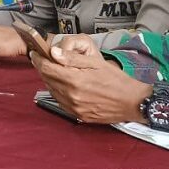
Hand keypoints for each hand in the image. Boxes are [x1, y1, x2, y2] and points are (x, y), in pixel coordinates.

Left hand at [29, 34, 149, 123]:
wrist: (133, 102)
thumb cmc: (116, 79)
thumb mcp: (96, 63)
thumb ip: (73, 59)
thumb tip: (53, 53)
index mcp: (75, 80)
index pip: (48, 68)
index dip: (38, 59)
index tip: (35, 52)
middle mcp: (71, 96)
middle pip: (47, 80)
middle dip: (42, 68)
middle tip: (41, 59)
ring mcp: (74, 108)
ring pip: (52, 91)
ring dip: (49, 80)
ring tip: (51, 70)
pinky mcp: (78, 116)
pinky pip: (61, 102)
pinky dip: (57, 91)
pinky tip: (62, 85)